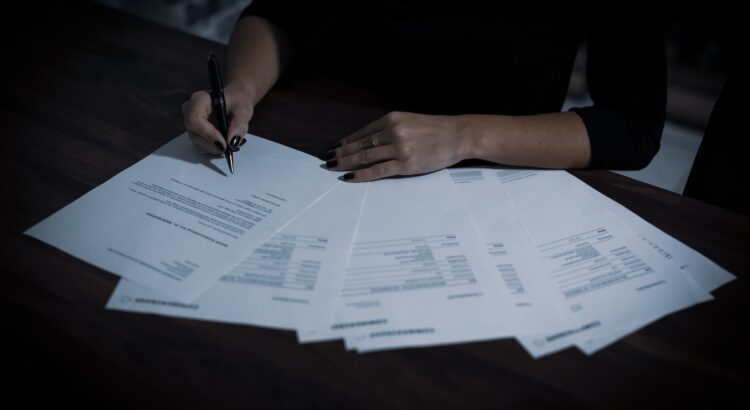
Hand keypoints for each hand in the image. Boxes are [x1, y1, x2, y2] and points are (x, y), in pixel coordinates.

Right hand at [181, 86, 254, 153]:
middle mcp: (190, 110)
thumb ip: (239, 125)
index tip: (224, 144)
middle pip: (194, 133)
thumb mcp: (243, 111)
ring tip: (228, 145)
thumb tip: (232, 143)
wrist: (236, 103)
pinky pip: (199, 145)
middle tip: (229, 147)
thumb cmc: (238, 102)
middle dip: (212, 144)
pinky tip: (223, 144)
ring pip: (196, 142)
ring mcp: (190, 123)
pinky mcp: (194, 132)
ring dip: (213, 148)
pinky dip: (212, 149)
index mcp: (199, 100)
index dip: (208, 134)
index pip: (195, 120)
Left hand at [324, 112, 469, 181]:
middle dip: (341, 153)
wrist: (457, 135)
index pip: (362, 133)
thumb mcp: (409, 121)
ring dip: (346, 163)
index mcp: (391, 119)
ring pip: (365, 157)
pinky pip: (377, 170)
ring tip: (333, 168)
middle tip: (327, 160)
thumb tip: (367, 141)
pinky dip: (361, 175)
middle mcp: (392, 131)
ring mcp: (398, 148)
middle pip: (359, 145)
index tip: (334, 147)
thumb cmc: (435, 129)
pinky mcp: (405, 164)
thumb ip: (390, 129)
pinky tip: (350, 177)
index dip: (346, 141)